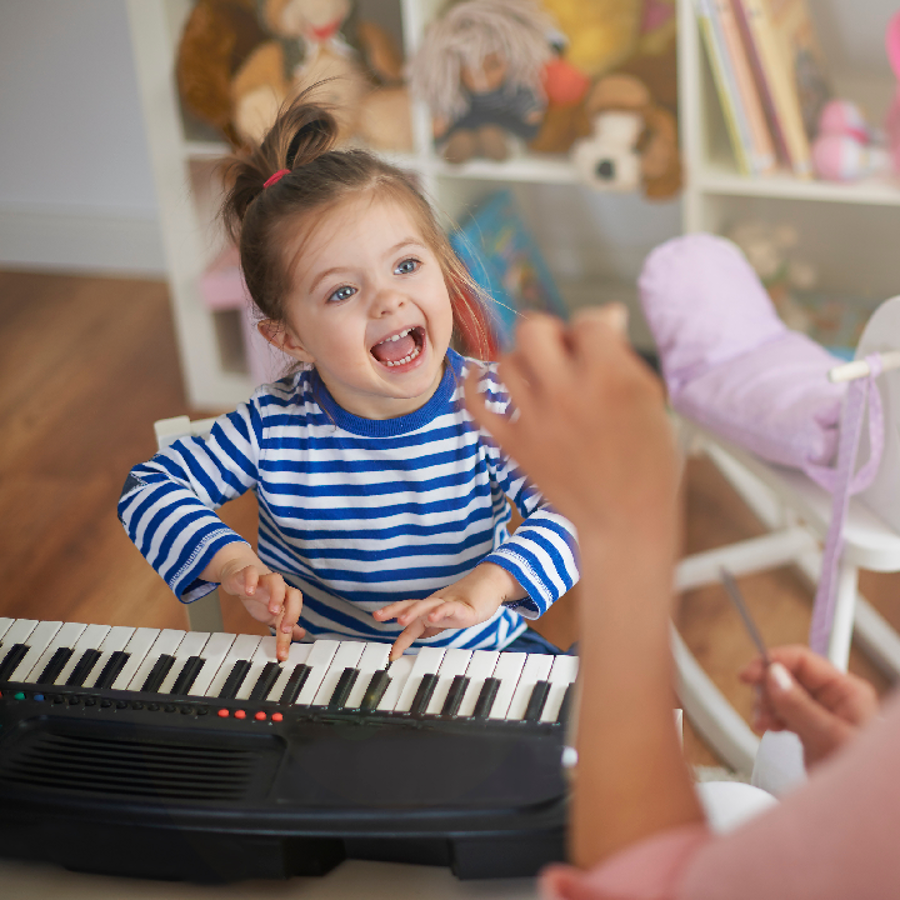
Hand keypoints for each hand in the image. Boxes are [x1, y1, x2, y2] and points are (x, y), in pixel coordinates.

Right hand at [219, 559, 305, 661]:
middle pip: (293, 594)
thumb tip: (300, 635)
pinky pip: (252, 572)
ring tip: (272, 610)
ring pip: (276, 580)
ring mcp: (263, 579)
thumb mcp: (271, 614)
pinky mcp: (247, 573)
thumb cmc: (258, 594)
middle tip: (285, 629)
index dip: (290, 635)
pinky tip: (249, 591)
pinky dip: (251, 580)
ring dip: (276, 595)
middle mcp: (278, 589)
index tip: (282, 654)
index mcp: (285, 599)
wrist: (239, 574)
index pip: (293, 616)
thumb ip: (284, 624)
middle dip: (292, 612)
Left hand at [373, 562, 520, 658]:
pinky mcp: (463, 606)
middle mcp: (435, 605)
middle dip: (393, 611)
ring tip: (400, 620)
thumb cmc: (467, 601)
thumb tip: (417, 633)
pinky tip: (433, 617)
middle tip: (377, 616)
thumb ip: (431, 625)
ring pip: (427, 606)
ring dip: (413, 612)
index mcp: (430, 609)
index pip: (410, 621)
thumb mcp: (445, 616)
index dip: (400, 638)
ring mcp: (448, 604)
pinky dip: (440, 611)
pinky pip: (450, 608)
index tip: (391, 654)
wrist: (490, 585)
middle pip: (411, 605)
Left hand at [464, 306, 676, 542]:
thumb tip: (606, 316)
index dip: (591, 329)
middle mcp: (567, 392)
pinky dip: (472, 386)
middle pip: (533, 329)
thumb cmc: (647, 461)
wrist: (624, 521)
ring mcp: (535, 419)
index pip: (587, 321)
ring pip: (506, 362)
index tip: (595, 346)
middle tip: (560, 352)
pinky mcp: (513, 445)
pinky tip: (478, 377)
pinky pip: (475, 404)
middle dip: (548, 332)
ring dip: (522, 362)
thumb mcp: (649, 398)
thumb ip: (621, 354)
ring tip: (538, 377)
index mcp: (609, 376)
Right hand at [740, 645, 879, 766]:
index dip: (773, 662)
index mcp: (846, 691)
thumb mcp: (826, 738)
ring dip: (766, 706)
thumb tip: (773, 675)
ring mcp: (821, 714)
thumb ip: (798, 705)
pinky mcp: (810, 729)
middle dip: (768, 689)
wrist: (860, 811)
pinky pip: (783, 712)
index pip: (803, 661)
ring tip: (765, 723)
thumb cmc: (861, 779)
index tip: (749, 674)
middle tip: (761, 707)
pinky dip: (770, 718)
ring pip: (781, 694)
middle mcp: (834, 699)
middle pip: (788, 676)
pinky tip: (768, 728)